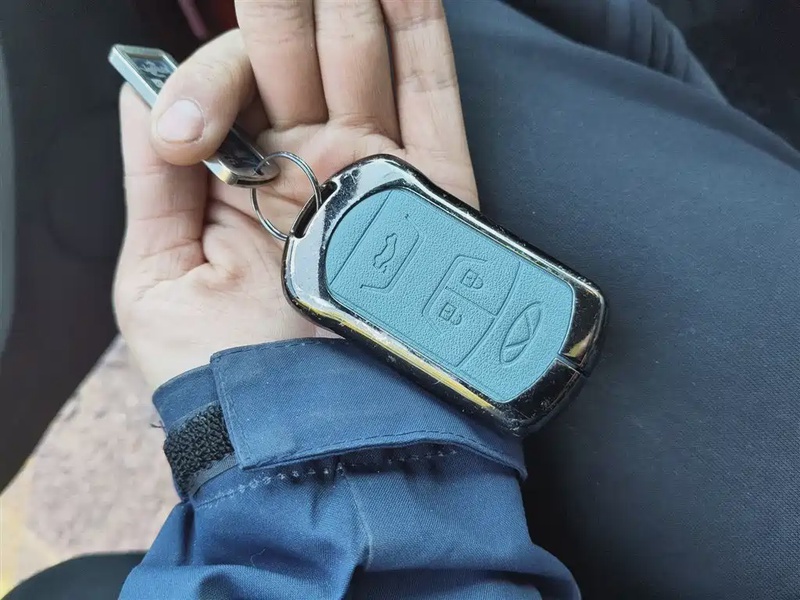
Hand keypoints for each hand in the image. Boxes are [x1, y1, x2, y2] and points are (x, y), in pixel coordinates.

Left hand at [115, 0, 477, 389]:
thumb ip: (153, 182)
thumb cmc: (233, 376)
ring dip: (347, 4)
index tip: (189, 133)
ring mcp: (374, 171)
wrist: (317, 439)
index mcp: (240, 184)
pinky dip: (420, 30)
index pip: (231, 87)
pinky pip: (432, 94)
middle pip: (297, 56)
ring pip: (363, 57)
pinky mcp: (433, 189)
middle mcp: (309, 170)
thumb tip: (142, 94)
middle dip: (280, 15)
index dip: (211, 80)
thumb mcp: (158, 280)